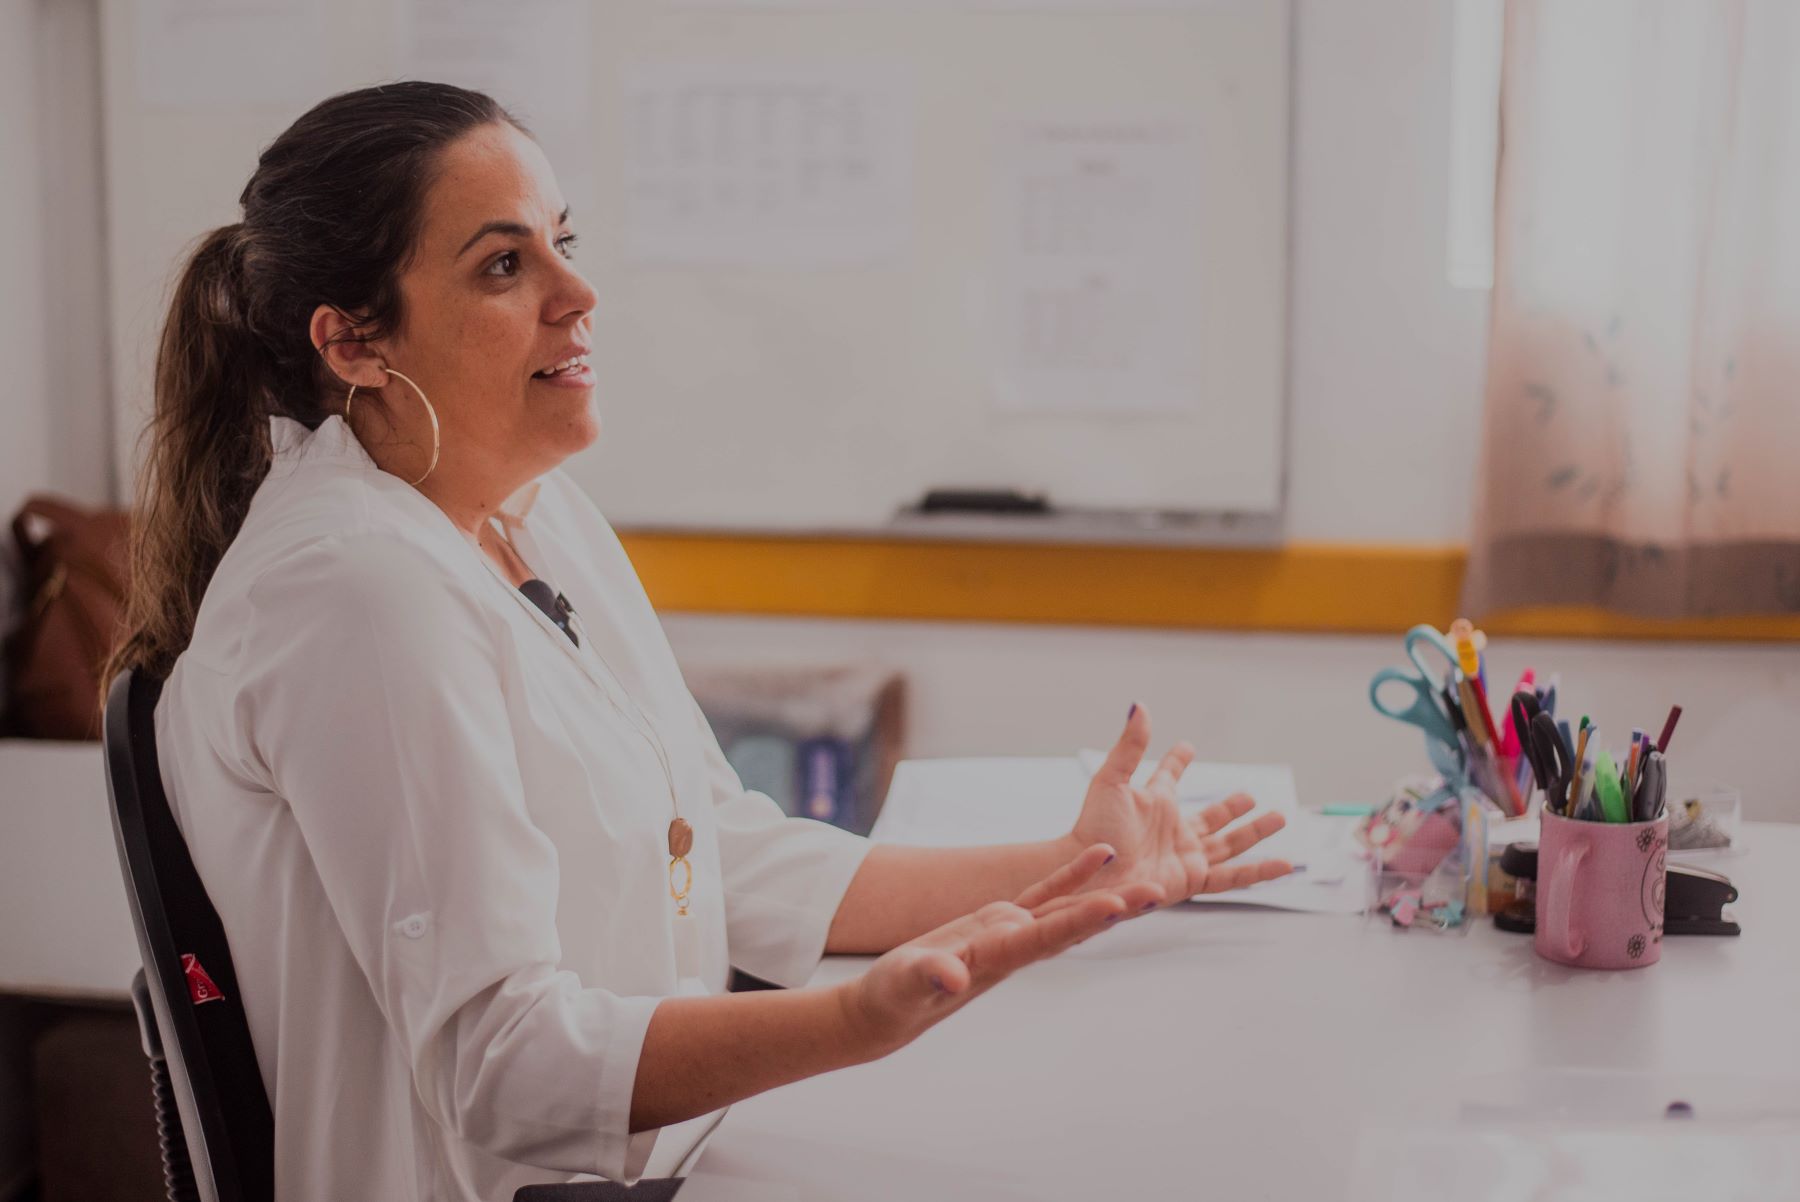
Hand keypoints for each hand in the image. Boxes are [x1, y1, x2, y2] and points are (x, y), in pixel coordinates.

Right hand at [838, 844, 1163, 1056]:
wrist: (889, 1007)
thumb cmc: (893, 997)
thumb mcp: (905, 985)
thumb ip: (930, 976)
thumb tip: (952, 976)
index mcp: (996, 957)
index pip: (1046, 937)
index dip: (1082, 920)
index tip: (1117, 905)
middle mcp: (1015, 946)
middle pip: (1075, 925)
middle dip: (1116, 908)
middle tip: (1160, 891)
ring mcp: (1011, 933)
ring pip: (1069, 908)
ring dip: (1107, 892)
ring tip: (1148, 878)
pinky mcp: (1000, 921)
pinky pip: (1046, 893)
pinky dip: (1073, 874)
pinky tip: (1099, 853)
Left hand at [1069, 704, 1292, 908]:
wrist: (1091, 874)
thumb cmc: (1093, 829)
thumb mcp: (1113, 781)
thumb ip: (1131, 746)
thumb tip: (1139, 706)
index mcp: (1154, 803)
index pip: (1169, 777)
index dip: (1177, 762)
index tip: (1187, 747)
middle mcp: (1172, 830)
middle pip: (1210, 817)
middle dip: (1230, 807)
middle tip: (1251, 795)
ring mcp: (1184, 855)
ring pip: (1229, 844)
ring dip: (1254, 832)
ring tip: (1279, 817)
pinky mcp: (1192, 879)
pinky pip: (1232, 877)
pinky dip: (1259, 872)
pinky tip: (1283, 864)